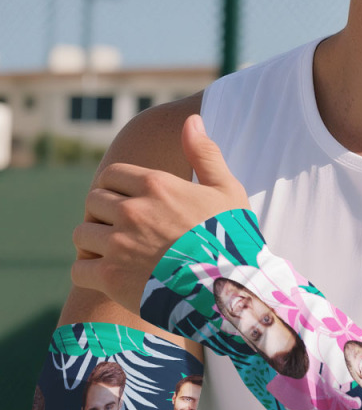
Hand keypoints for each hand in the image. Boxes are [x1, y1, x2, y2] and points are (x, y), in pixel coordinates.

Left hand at [72, 114, 248, 313]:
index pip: (111, 175)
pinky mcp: (111, 277)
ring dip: (95, 243)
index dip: (117, 190)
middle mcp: (132, 210)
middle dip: (105, 215)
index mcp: (156, 185)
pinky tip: (110, 277)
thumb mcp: (228, 191)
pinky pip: (79, 269)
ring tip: (117, 255)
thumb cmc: (235, 240)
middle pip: (93, 202)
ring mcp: (119, 244)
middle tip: (126, 233)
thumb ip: (205, 154)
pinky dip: (89, 273)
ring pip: (82, 234)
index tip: (129, 205)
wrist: (233, 290)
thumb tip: (191, 119)